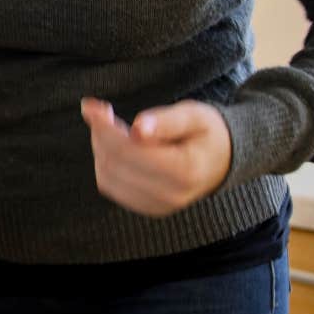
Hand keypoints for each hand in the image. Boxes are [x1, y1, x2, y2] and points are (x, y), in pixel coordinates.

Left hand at [79, 98, 231, 216]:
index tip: (91, 105)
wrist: (223, 160)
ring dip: (101, 148)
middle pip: (114, 163)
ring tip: (116, 128)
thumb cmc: (207, 133)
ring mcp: (157, 206)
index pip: (129, 150)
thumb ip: (166, 121)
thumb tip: (138, 129)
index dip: (104, 127)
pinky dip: (106, 163)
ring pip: (106, 176)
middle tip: (103, 112)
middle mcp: (170, 195)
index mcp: (185, 171)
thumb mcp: (194, 116)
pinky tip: (118, 146)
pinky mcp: (146, 207)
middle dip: (101, 134)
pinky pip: (110, 186)